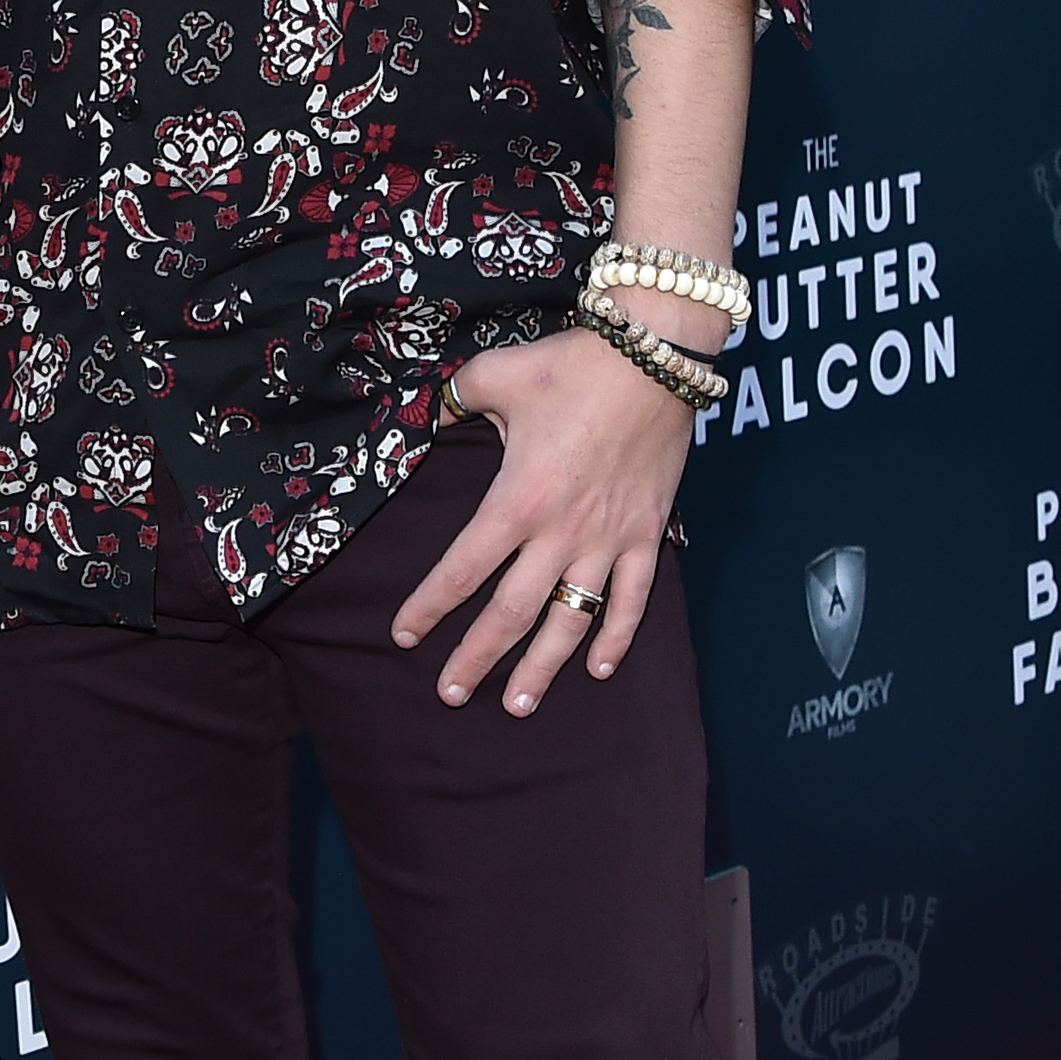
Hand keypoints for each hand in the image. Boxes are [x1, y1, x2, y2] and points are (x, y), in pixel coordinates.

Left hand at [392, 334, 698, 716]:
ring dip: (543, 667)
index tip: (403, 636)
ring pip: (570, 619)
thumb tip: (425, 414)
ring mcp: (609, 539)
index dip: (428, 607)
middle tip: (451, 695)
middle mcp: (562, 532)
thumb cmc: (572, 365)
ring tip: (518, 703)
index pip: (461, 569)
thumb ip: (452, 402)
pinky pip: (634, 600)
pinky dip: (617, 637)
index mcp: (518, 499)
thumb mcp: (494, 375)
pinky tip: (598, 669)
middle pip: (511, 612)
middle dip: (477, 657)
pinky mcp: (648, 535)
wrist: (656, 356)